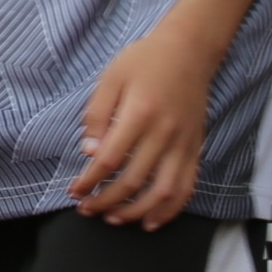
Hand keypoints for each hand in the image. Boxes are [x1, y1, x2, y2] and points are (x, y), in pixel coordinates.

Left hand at [68, 20, 218, 228]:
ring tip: (114, 219)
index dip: (89, 181)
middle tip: (87, 208)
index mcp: (139, 114)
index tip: (75, 191)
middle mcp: (164, 133)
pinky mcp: (195, 149)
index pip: (110, 160)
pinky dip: (170, 210)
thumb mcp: (110, 78)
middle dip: (105, 201)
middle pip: (133, 181)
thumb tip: (89, 153)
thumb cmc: (144, 61)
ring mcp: (183, 144)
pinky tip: (151, 221)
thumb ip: (97, 115)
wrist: (189, 50)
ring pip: (162, 193)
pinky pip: (186, 188)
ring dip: (136, 213)